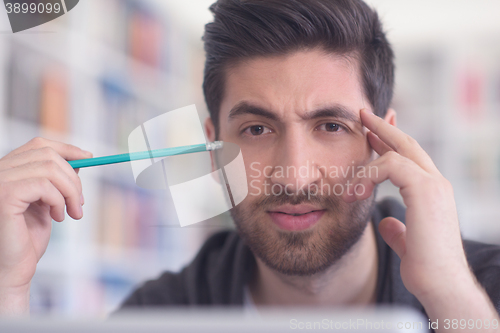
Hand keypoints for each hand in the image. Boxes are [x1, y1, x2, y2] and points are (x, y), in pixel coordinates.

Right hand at [0, 137, 91, 313]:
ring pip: (49, 169)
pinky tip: (58, 218)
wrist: (13, 269)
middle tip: (80, 202)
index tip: (89, 158)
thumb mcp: (47, 202)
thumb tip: (81, 159)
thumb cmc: (27, 239)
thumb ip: (56, 181)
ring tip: (72, 213)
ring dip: (70, 192)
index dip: (67, 148)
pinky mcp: (4, 197)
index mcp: (7, 170)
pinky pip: (43, 185)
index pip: (38, 145)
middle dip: (73, 177)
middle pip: (47, 154)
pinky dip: (59, 200)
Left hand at [342, 109, 475, 298]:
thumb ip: (398, 229)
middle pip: (407, 143)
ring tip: (347, 188)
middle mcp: (436, 183)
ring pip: (396, 152)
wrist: (440, 285)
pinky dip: (368, 176)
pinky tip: (355, 194)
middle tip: (363, 114)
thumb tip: (386, 223)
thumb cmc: (426, 269)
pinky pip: (391, 166)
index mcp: (432, 192)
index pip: (410, 157)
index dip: (390, 142)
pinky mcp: (425, 190)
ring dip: (366, 165)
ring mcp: (434, 184)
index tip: (371, 133)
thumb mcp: (407, 243)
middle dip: (383, 127)